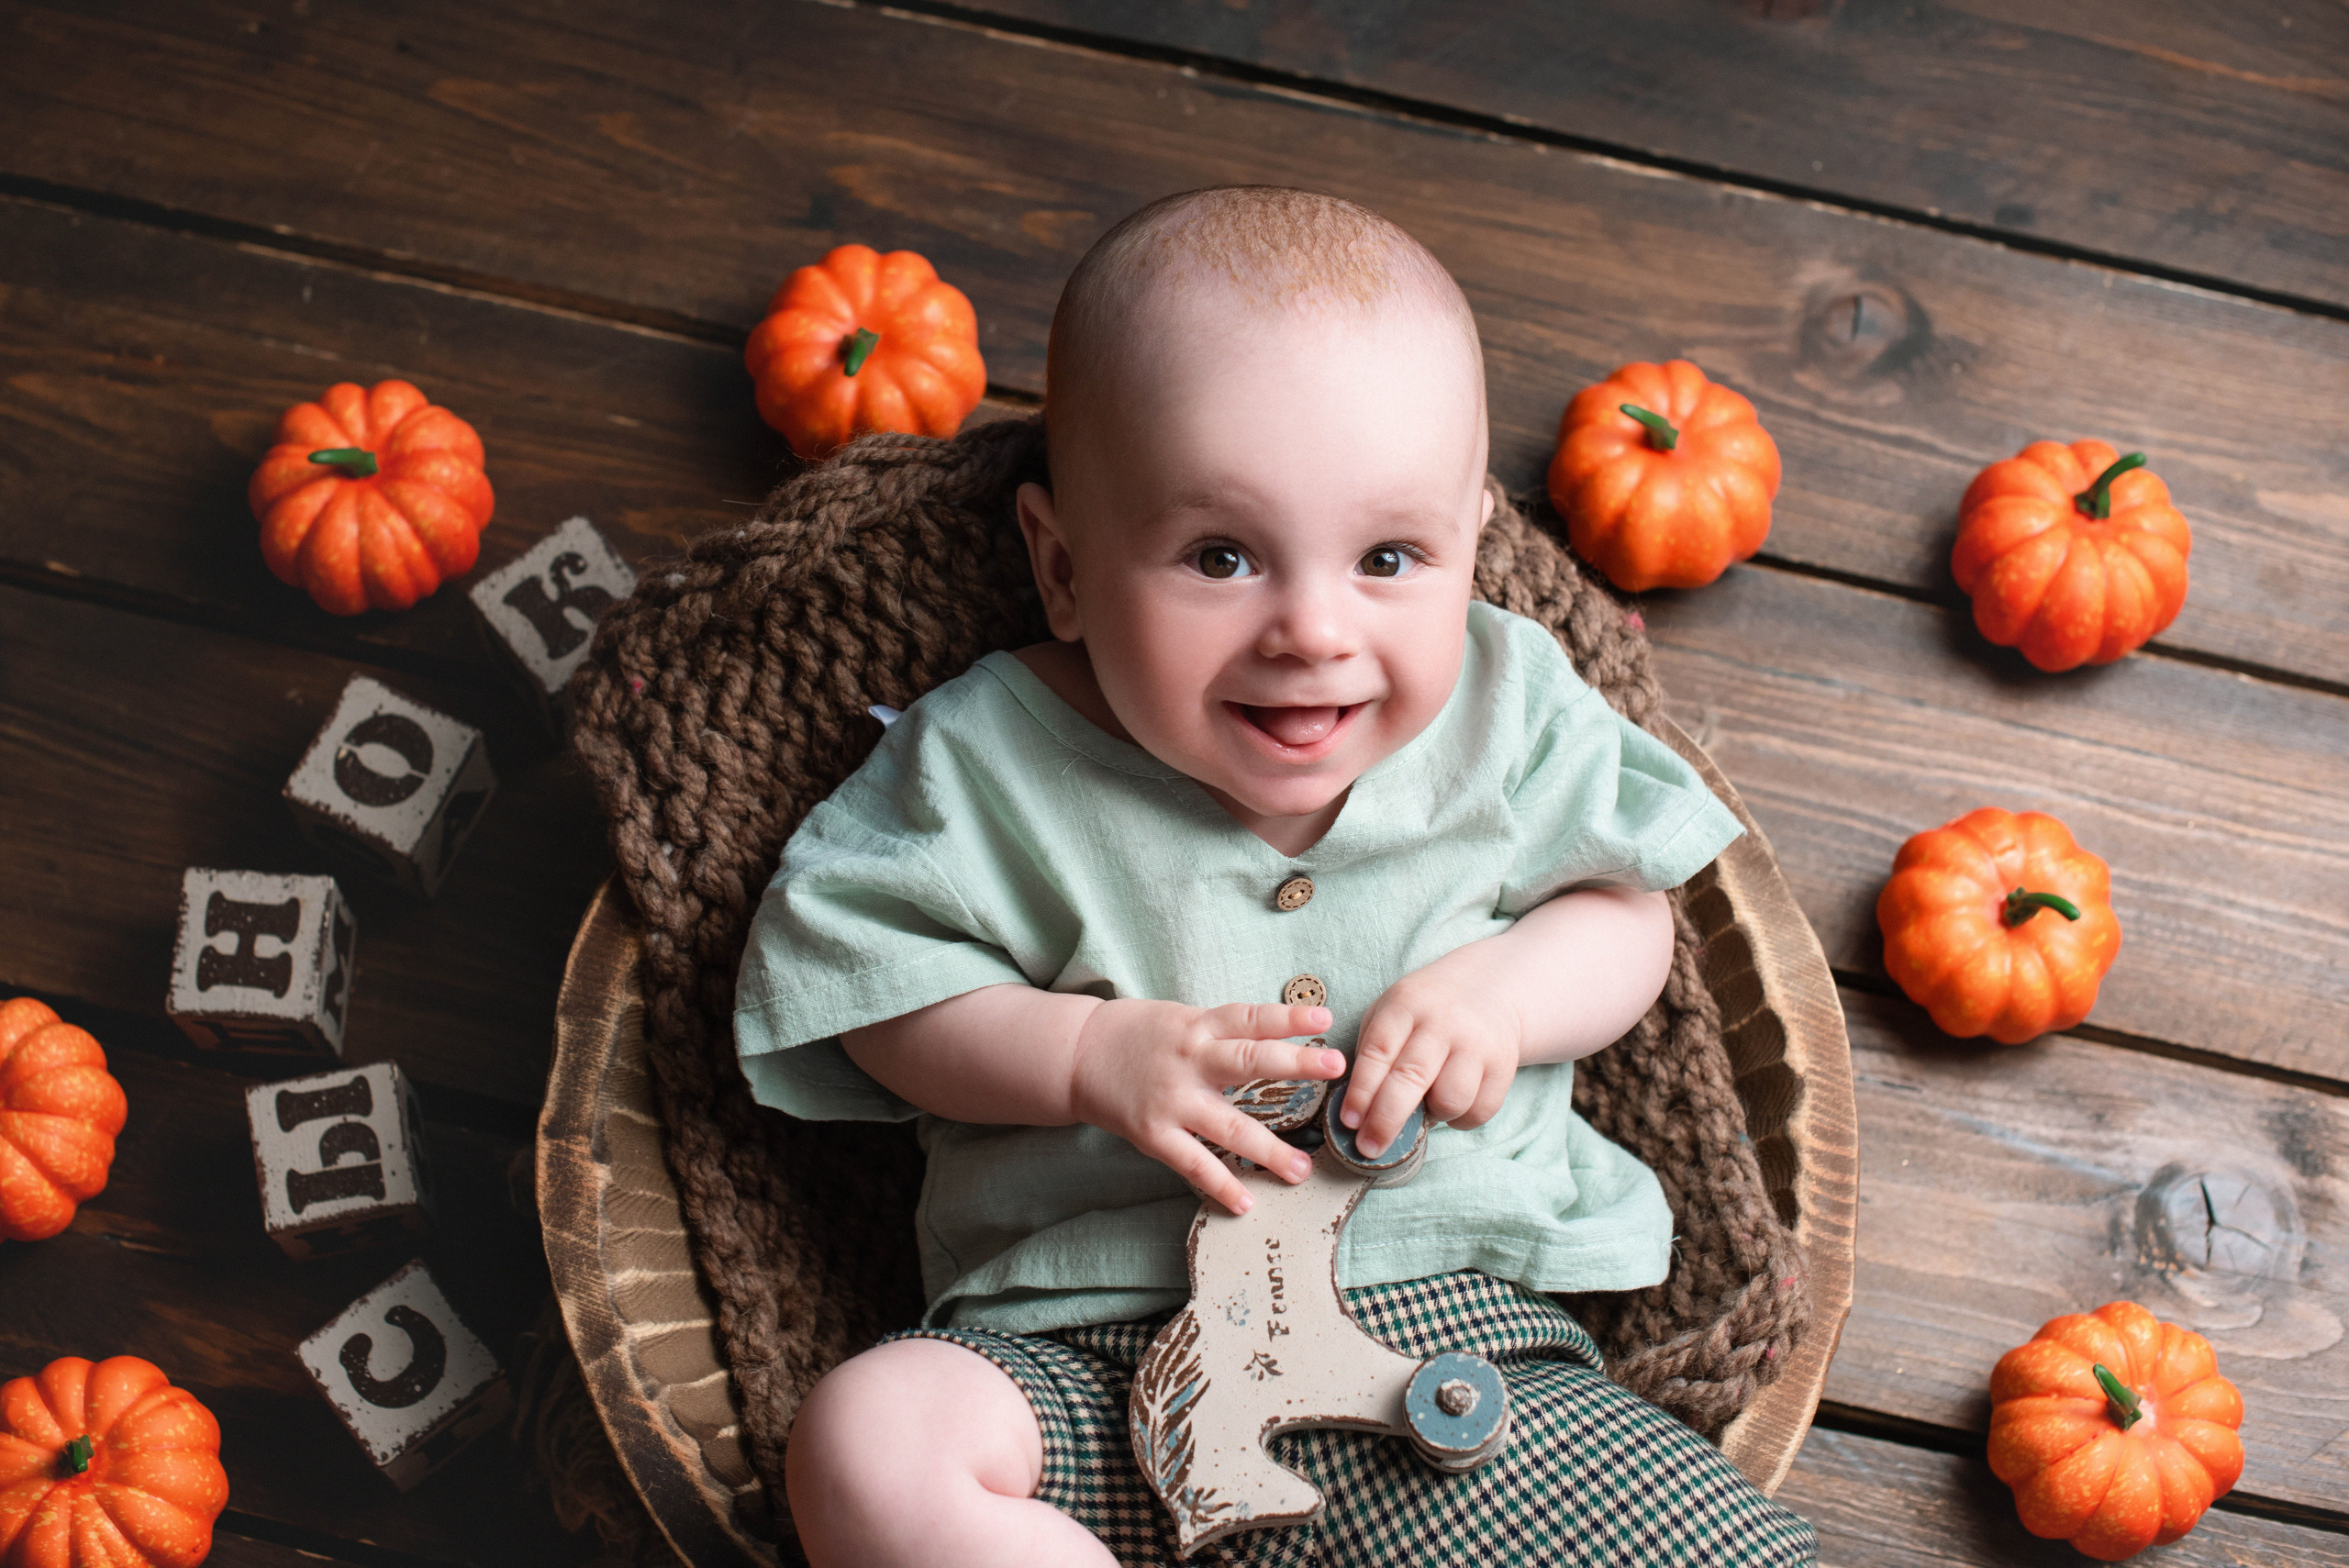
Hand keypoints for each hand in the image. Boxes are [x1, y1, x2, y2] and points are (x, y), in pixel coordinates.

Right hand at [1069, 999, 1344, 1215]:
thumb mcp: (1183, 1019)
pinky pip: (1194, 1163)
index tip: (1324, 1020)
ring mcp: (1172, 1099)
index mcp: (1198, 1026)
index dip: (1287, 1018)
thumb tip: (1280, 1036)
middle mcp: (1189, 1060)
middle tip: (1337, 1069)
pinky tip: (1247, 1200)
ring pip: (1228, 1125)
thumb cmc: (1140, 1035)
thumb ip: (1225, 1033)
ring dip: (1268, 1150)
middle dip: (1295, 1065)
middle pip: (1248, 1061)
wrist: (1078, 1054)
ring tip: (1302, 1169)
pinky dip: (1221, 1184)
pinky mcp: (1154, 1133)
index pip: (1249, 1018)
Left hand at [1341, 957, 1521, 1157]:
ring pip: (1450, 1100)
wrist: (1486, 989)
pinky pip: (1480, 1111)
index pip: (1378, 1053)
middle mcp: (1443, 1023)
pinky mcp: (1504, 1065)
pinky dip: (1460, 1120)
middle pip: (1411, 1079)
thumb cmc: (1425, 1010)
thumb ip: (1373, 1051)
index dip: (1360, 1092)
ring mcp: (1477, 1044)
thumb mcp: (1390, 1010)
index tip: (1349, 1122)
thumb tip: (1357, 1108)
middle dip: (1385, 1120)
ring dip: (1430, 1117)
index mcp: (1406, 1006)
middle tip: (1369, 1147)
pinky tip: (1450, 1107)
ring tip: (1422, 1107)